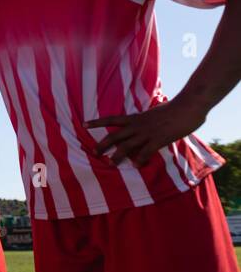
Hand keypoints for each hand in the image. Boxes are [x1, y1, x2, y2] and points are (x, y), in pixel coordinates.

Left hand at [85, 97, 207, 166]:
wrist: (189, 105)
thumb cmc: (175, 108)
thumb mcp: (155, 112)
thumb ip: (147, 119)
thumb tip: (146, 122)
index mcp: (136, 117)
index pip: (111, 119)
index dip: (97, 122)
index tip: (83, 124)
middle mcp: (138, 125)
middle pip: (115, 136)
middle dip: (103, 145)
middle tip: (93, 152)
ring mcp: (148, 132)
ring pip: (126, 146)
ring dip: (117, 156)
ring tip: (109, 163)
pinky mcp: (159, 139)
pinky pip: (145, 152)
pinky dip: (139, 160)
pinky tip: (135, 166)